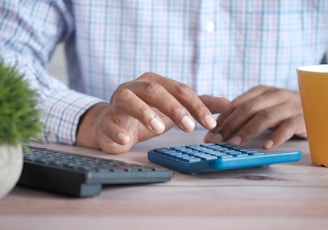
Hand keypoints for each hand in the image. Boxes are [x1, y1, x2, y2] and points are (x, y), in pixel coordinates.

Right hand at [77, 72, 229, 153]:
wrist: (113, 125)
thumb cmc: (146, 115)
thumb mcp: (174, 109)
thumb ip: (198, 105)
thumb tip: (229, 103)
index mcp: (155, 82)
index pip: (179, 89)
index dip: (196, 105)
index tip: (210, 123)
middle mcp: (136, 87)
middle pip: (156, 90)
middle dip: (174, 107)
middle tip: (189, 127)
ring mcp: (118, 102)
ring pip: (130, 100)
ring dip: (144, 113)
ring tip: (159, 128)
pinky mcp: (106, 119)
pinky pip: (110, 123)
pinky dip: (117, 132)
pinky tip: (126, 141)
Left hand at [204, 85, 306, 148]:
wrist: (317, 107)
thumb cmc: (283, 111)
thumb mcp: (263, 107)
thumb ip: (244, 113)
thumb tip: (217, 127)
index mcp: (261, 91)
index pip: (236, 104)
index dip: (221, 120)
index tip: (209, 134)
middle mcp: (274, 95)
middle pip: (248, 109)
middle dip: (229, 126)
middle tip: (217, 140)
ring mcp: (289, 105)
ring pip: (265, 116)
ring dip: (248, 131)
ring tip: (235, 144)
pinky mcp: (303, 117)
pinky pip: (288, 126)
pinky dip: (276, 136)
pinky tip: (266, 146)